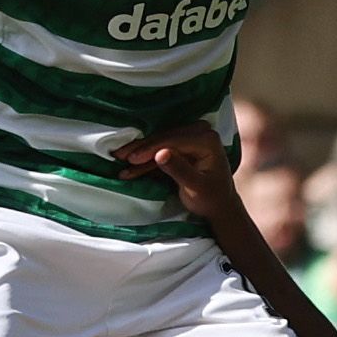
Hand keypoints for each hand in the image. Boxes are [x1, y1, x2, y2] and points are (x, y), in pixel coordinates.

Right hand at [119, 123, 239, 223]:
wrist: (218, 204)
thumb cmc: (210, 198)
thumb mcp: (196, 187)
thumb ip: (179, 170)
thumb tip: (160, 153)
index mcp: (207, 139)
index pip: (174, 141)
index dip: (151, 149)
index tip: (131, 159)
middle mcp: (200, 132)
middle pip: (164, 138)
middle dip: (140, 149)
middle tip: (118, 156)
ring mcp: (190, 136)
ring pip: (158, 142)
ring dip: (138, 152)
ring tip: (118, 159)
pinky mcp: (181, 143)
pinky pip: (159, 149)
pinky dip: (144, 159)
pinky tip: (129, 167)